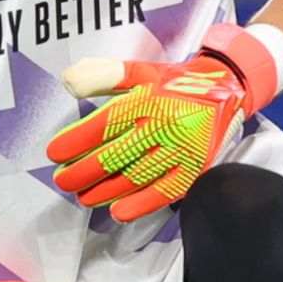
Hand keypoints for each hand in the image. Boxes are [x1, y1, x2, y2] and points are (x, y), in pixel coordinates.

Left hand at [47, 25, 281, 221]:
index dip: (75, 142)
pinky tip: (117, 211)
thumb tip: (67, 83)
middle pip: (114, 156)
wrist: (228, 88)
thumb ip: (101, 74)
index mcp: (148, 99)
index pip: (103, 125)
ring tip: (83, 196)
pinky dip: (139, 205)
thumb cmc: (175, 82)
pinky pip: (164, 192)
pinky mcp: (194, 168)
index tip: (55, 153)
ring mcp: (181, 149)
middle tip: (63, 179)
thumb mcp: (139, 70)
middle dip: (82, 172)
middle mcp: (164, 125)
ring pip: (135, 177)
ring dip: (103, 191)